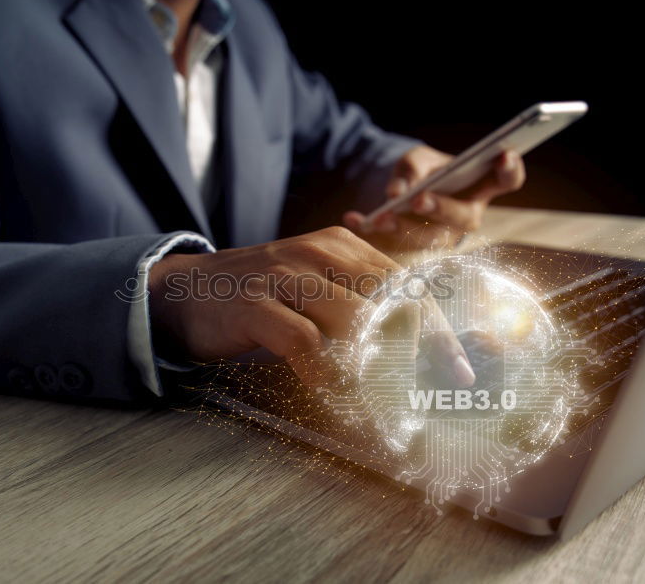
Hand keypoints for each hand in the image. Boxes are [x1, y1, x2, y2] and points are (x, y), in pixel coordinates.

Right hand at [147, 226, 474, 385]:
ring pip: (354, 320)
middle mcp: (318, 252)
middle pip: (392, 300)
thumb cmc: (261, 297)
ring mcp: (284, 275)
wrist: (185, 291)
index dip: (440, 331)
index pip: (408, 284)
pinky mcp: (254, 305)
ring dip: (372, 369)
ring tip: (376, 400)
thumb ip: (359, 306)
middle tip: (423, 397)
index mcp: (342, 245)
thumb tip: (415, 351)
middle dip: (416, 354)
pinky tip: (326, 389)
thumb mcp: (314, 288)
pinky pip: (304, 342)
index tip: (459, 373)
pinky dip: (323, 373)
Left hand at [342, 145, 525, 251]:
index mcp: (480, 186)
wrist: (401, 188)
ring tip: (380, 216)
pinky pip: (391, 242)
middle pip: (463, 217)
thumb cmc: (422, 170)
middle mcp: (466, 214)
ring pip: (427, 236)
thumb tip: (398, 192)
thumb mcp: (417, 158)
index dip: (510, 170)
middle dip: (441, 208)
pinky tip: (351, 218)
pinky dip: (368, 228)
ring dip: (402, 226)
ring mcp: (441, 234)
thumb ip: (413, 168)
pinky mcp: (412, 245)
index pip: (507, 180)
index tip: (504, 155)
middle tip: (419, 199)